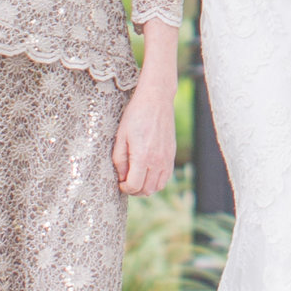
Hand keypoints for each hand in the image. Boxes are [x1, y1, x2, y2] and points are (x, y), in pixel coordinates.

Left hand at [113, 71, 177, 198]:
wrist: (156, 100)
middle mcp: (157, 160)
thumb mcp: (121, 136)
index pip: (134, 186)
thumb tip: (121, 176)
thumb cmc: (135, 115)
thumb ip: (119, 159)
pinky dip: (156, 181)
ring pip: (157, 187)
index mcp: (143, 156)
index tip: (119, 182)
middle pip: (146, 190)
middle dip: (134, 190)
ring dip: (146, 187)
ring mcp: (167, 159)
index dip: (124, 188)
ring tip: (136, 178)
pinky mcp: (171, 155)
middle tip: (126, 181)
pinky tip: (147, 173)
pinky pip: (166, 178)